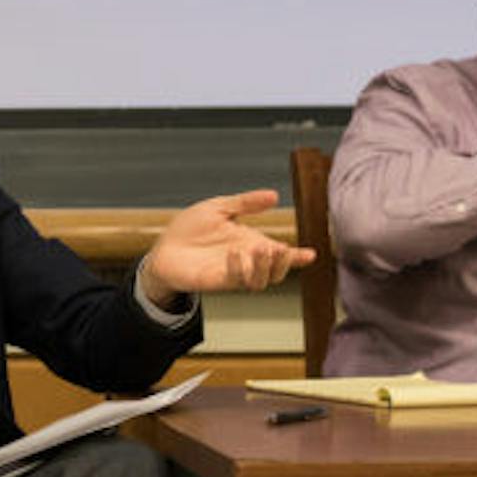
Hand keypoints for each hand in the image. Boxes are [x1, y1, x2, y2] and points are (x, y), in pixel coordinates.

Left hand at [140, 188, 315, 300]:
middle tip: (283, 249)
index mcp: (250, 242)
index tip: (312, 254)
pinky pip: (236, 280)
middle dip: (285, 264)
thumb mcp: (220, 208)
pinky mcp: (217, 280)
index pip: (280, 253)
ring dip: (266, 268)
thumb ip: (246, 203)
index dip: (297, 256)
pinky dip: (240, 268)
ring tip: (263, 250)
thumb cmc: (190, 229)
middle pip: (276, 272)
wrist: (163, 247)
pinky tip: (236, 253)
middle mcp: (246, 260)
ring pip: (261, 281)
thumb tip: (273, 195)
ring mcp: (232, 272)